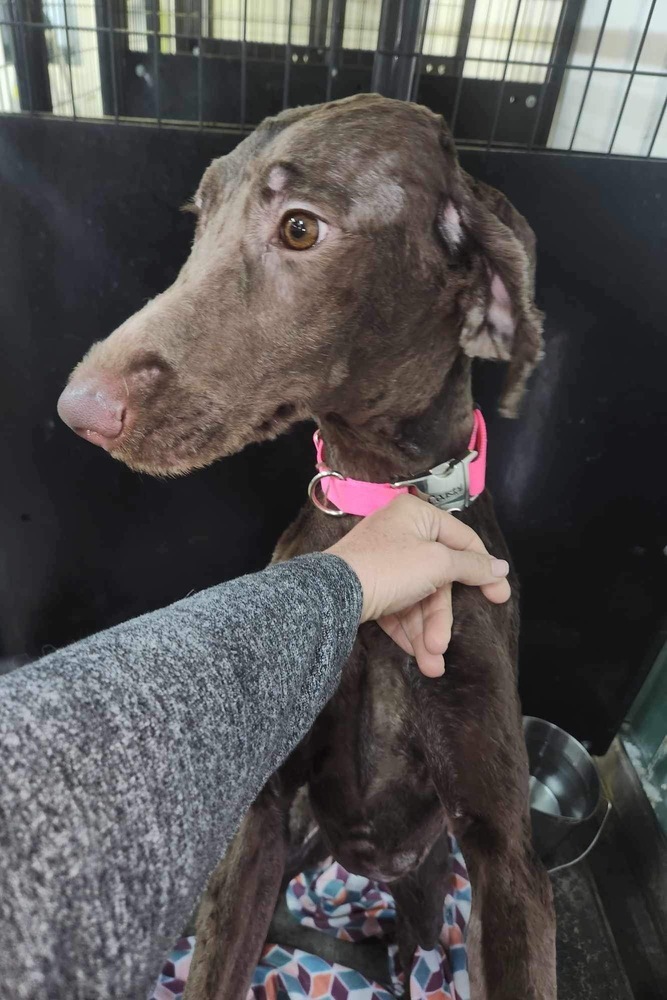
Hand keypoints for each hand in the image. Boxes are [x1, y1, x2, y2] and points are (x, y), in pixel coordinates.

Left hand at [326, 495, 510, 677]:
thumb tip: (499, 568)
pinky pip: (397, 606)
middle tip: (444, 646)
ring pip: (417, 597)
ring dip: (425, 631)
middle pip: (438, 578)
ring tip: (430, 664)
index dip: (483, 569)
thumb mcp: (438, 563)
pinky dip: (407, 628)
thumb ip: (471, 566)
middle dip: (440, 618)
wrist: (333, 596)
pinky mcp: (370, 583)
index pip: (462, 540)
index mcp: (417, 516)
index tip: (499, 596)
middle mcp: (400, 534)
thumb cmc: (387, 568)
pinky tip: (415, 652)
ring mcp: (383, 560)